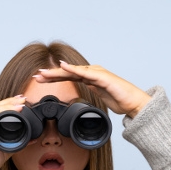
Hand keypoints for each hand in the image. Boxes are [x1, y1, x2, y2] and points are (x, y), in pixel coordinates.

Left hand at [33, 61, 151, 118]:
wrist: (134, 102)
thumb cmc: (119, 100)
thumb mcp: (99, 97)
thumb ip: (91, 92)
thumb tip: (81, 95)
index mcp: (90, 77)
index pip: (68, 76)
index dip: (54, 77)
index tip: (40, 79)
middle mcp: (92, 72)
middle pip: (67, 72)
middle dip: (51, 74)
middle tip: (36, 75)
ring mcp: (97, 73)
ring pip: (73, 71)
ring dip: (57, 71)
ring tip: (44, 73)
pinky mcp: (102, 77)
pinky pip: (84, 73)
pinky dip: (73, 69)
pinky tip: (63, 67)